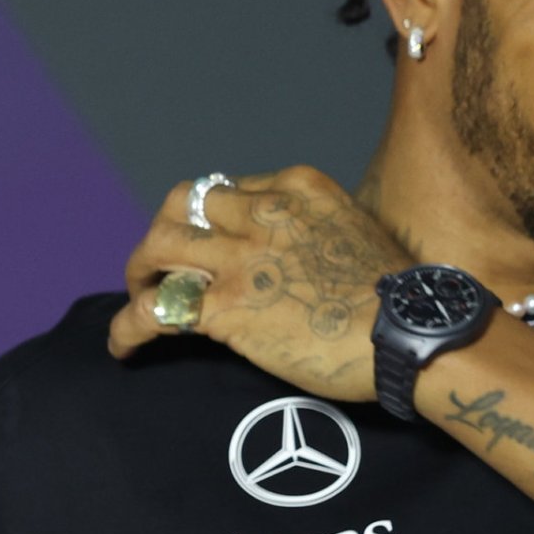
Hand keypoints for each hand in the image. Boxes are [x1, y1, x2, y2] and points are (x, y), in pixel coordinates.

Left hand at [106, 165, 412, 400]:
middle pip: (180, 204)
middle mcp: (262, 213)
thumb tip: (288, 256)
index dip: (208, 220)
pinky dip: (128, 328)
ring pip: (157, 246)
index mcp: (295, 188)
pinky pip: (154, 310)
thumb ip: (311, 231)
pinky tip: (123, 346)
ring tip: (138, 297)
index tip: (207, 246)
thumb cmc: (396, 296)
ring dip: (138, 273)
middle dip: (162, 233)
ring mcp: (240, 259)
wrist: (410, 333)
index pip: (227, 189)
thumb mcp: (353, 230)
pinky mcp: (225, 308)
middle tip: (159, 266)